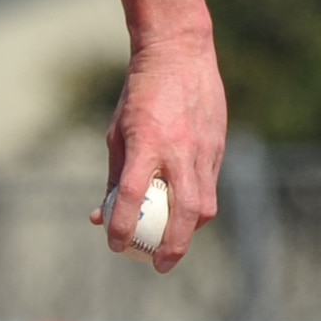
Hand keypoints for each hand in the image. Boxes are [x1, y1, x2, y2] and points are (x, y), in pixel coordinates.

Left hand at [92, 31, 224, 271]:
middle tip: (158, 266)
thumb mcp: (116, 133)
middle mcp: (179, 149)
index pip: (132, 195)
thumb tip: (103, 215)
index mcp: (146, 142)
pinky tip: (184, 216)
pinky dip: (198, 208)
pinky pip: (210, 188)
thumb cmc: (139, 95)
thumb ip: (115, 176)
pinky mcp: (218, 147)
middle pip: (183, 212)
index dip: (122, 226)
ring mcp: (204, 149)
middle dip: (172, 246)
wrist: (179, 54)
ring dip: (190, 232)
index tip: (115, 245)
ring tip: (173, 247)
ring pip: (205, 205)